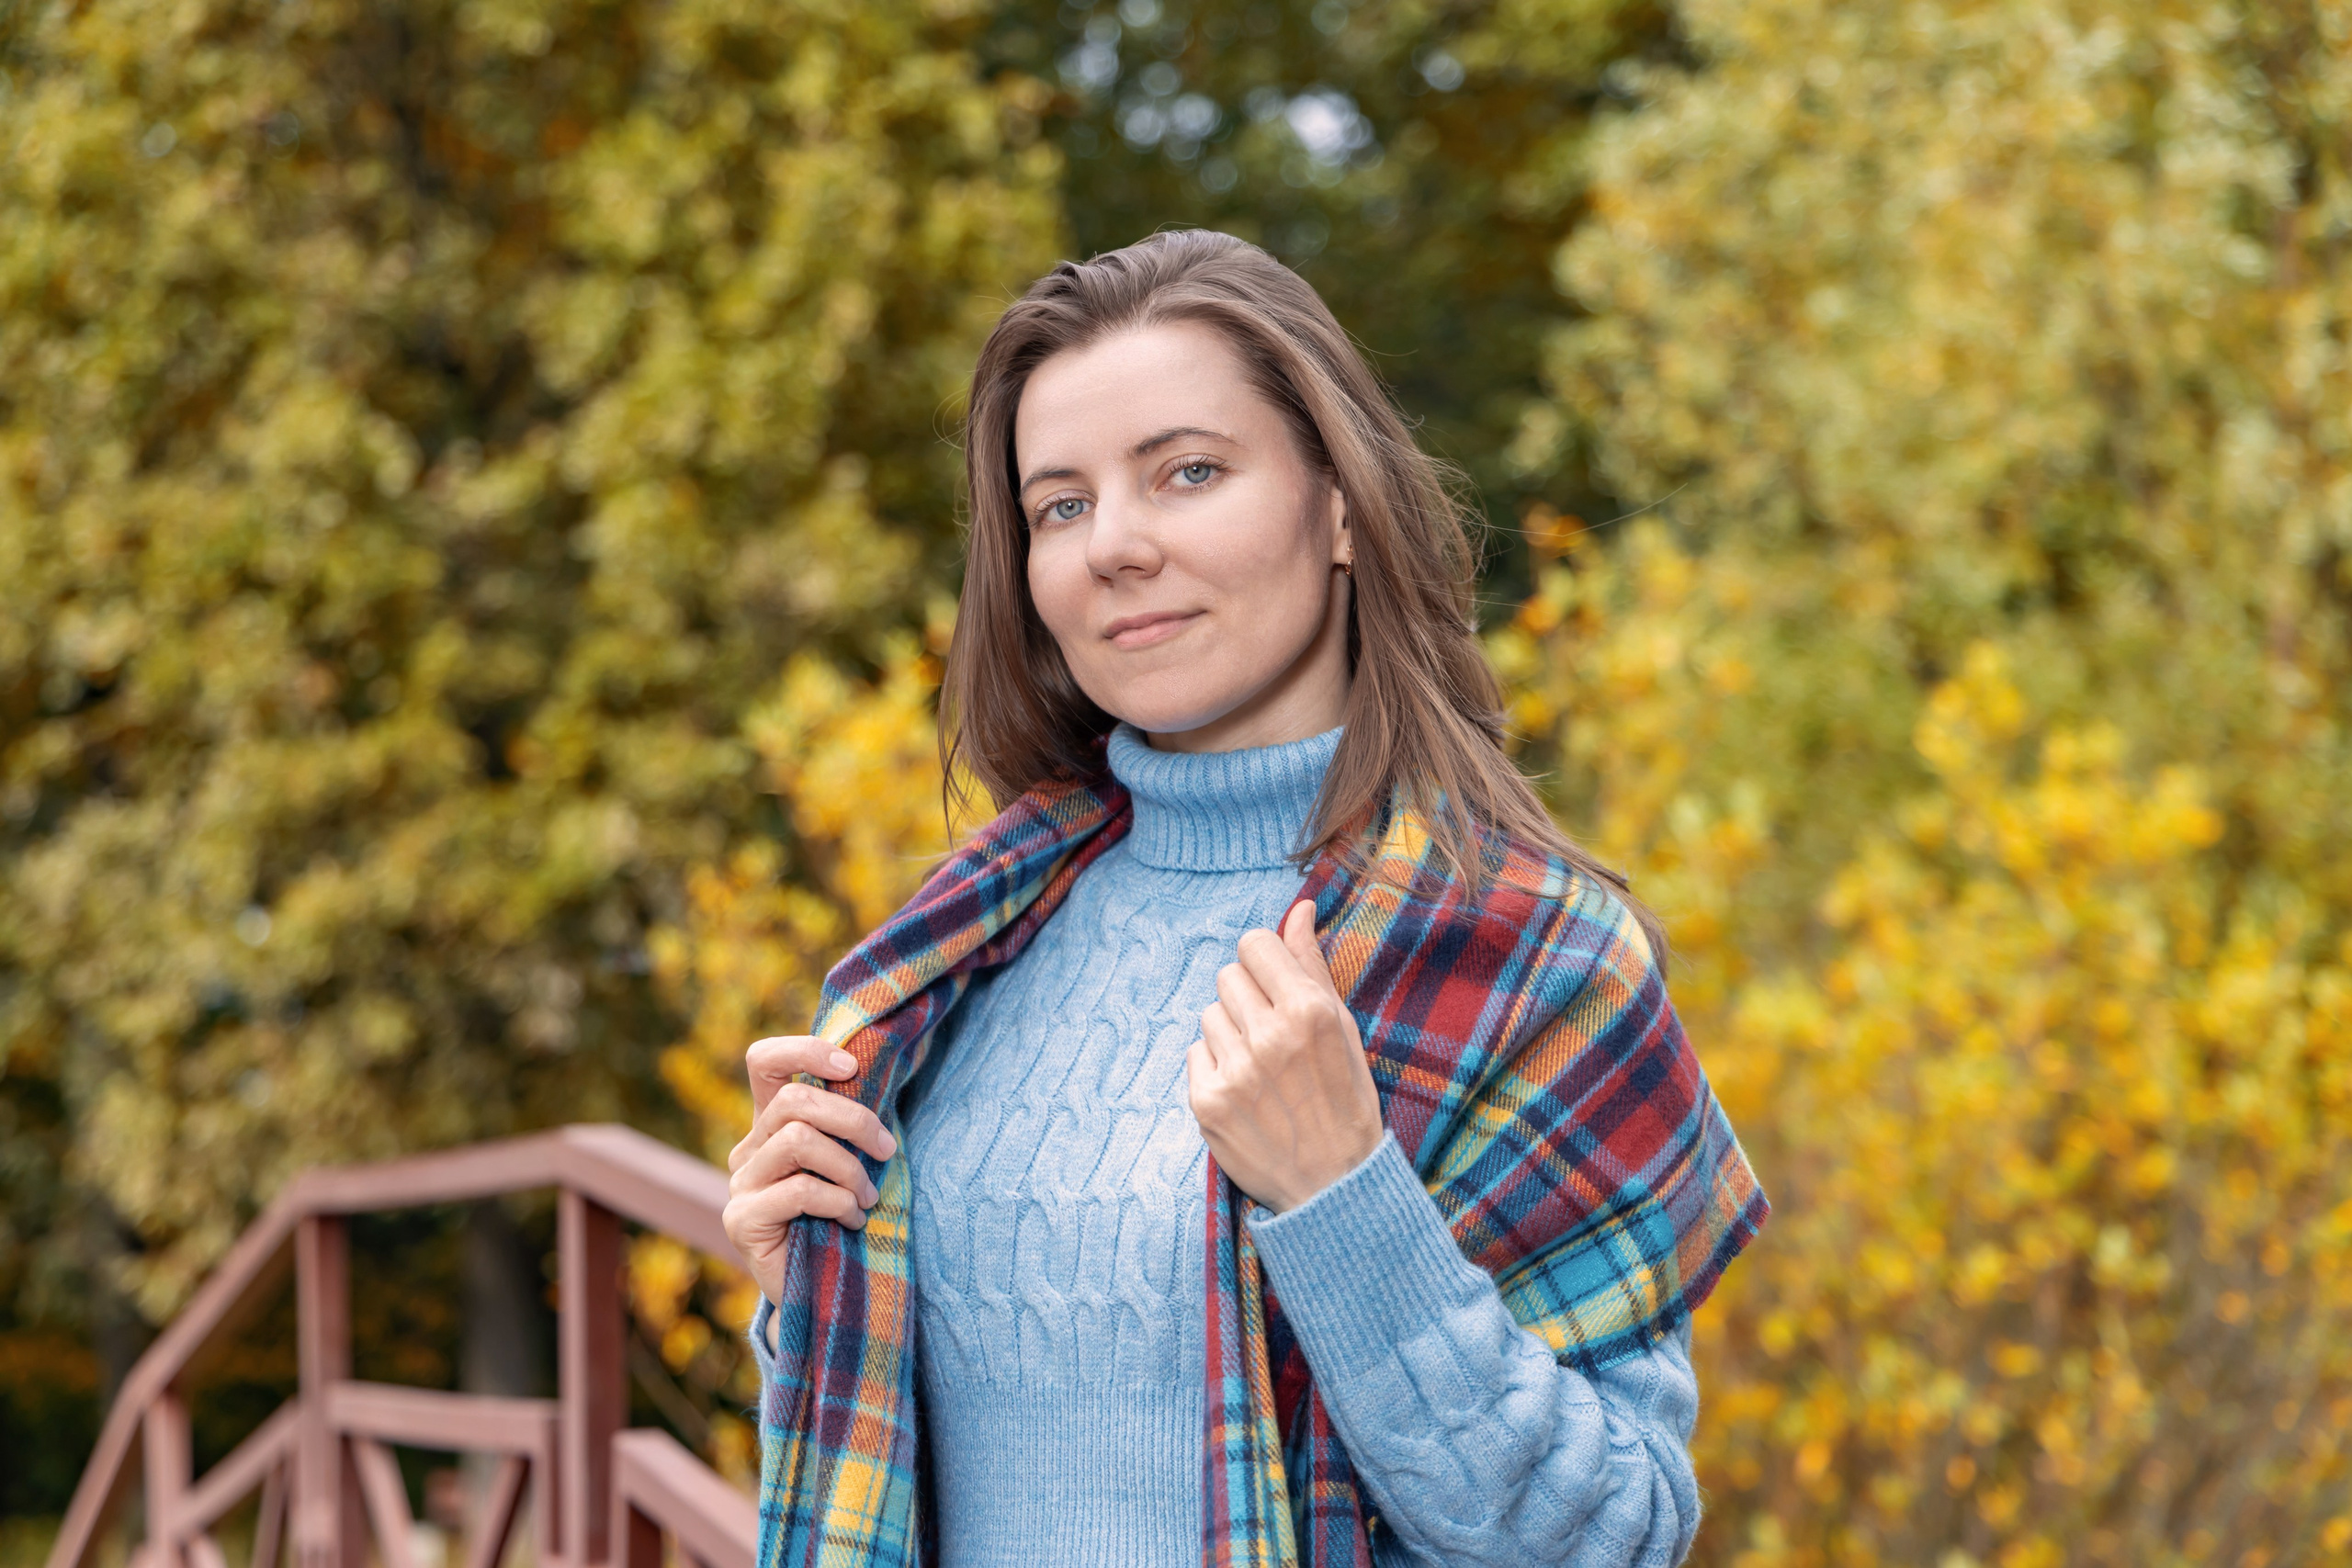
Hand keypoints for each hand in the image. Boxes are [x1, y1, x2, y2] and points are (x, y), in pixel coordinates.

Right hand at [723, 1035, 898, 1306]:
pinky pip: (798, 1189)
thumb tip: (875, 1075)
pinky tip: (852, 1222)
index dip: (805, 1050)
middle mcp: (749, 1149)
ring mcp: (740, 1184)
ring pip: (798, 1140)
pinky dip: (838, 1202)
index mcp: (772, 1126)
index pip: (765, 1062)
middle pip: (794, 1099)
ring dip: (848, 1168)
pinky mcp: (741, 1219)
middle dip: (852, 1119)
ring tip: (868, 1198)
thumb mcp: (849, 1161)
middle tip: (886, 1150)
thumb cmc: (845, 1219)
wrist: (823, 1293)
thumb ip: (848, 1125)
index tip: (851, 1068)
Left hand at [1189, 900, 1383, 1212]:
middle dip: (1248, 998)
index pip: (1255, 943)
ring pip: (1209, 1014)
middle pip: (1228, 975)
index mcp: (1309, 1012)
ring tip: (1262, 1069)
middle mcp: (1269, 1037)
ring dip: (1231, 1034)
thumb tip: (1299, 908)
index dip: (1265, 962)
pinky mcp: (1206, 1102)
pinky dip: (1215, 1067)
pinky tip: (1245, 1092)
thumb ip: (1313, 965)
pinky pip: (1194, 1053)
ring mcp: (1234, 1071)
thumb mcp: (1343, 1029)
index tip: (1275, 985)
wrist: (1333, 1185)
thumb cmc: (1345, 1101)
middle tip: (1272, 1035)